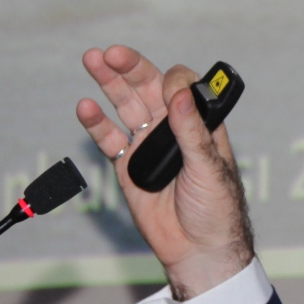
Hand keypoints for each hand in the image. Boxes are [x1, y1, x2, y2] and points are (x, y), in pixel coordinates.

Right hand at [77, 45, 254, 300]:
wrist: (198, 250)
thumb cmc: (217, 209)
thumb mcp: (210, 168)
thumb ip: (192, 132)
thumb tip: (179, 95)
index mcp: (198, 123)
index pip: (181, 87)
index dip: (172, 82)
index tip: (168, 91)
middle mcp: (171, 128)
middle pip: (148, 88)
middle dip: (130, 68)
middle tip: (111, 53)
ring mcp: (147, 145)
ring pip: (125, 106)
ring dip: (109, 84)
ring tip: (93, 60)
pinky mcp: (128, 167)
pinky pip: (109, 139)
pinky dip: (97, 123)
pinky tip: (85, 106)